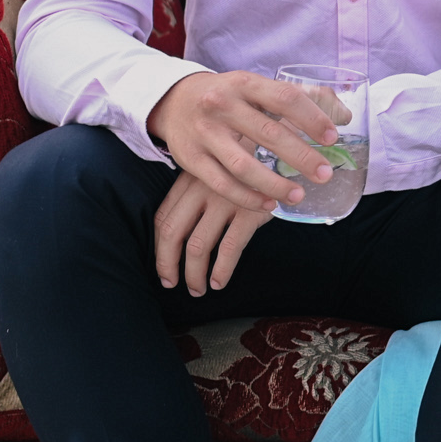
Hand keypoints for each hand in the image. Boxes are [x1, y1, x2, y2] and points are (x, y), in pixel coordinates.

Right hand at [146, 69, 346, 215]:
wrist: (173, 101)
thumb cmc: (229, 96)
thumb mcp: (256, 86)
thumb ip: (300, 97)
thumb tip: (344, 114)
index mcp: (244, 83)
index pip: (284, 98)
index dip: (311, 118)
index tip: (332, 137)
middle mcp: (222, 105)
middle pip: (268, 133)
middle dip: (301, 156)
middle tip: (325, 173)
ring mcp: (205, 133)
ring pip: (243, 165)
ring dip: (275, 183)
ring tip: (299, 195)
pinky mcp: (191, 158)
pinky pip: (222, 184)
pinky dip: (247, 197)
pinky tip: (269, 204)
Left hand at [154, 169, 272, 291]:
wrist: (281, 152)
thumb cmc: (244, 169)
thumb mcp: (213, 173)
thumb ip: (194, 194)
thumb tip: (177, 235)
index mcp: (188, 180)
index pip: (162, 219)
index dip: (159, 249)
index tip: (164, 269)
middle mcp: (202, 188)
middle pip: (173, 233)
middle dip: (168, 264)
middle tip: (172, 284)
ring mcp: (225, 199)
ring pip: (198, 245)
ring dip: (194, 274)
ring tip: (198, 289)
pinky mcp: (250, 210)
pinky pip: (229, 247)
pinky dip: (221, 270)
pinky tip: (219, 282)